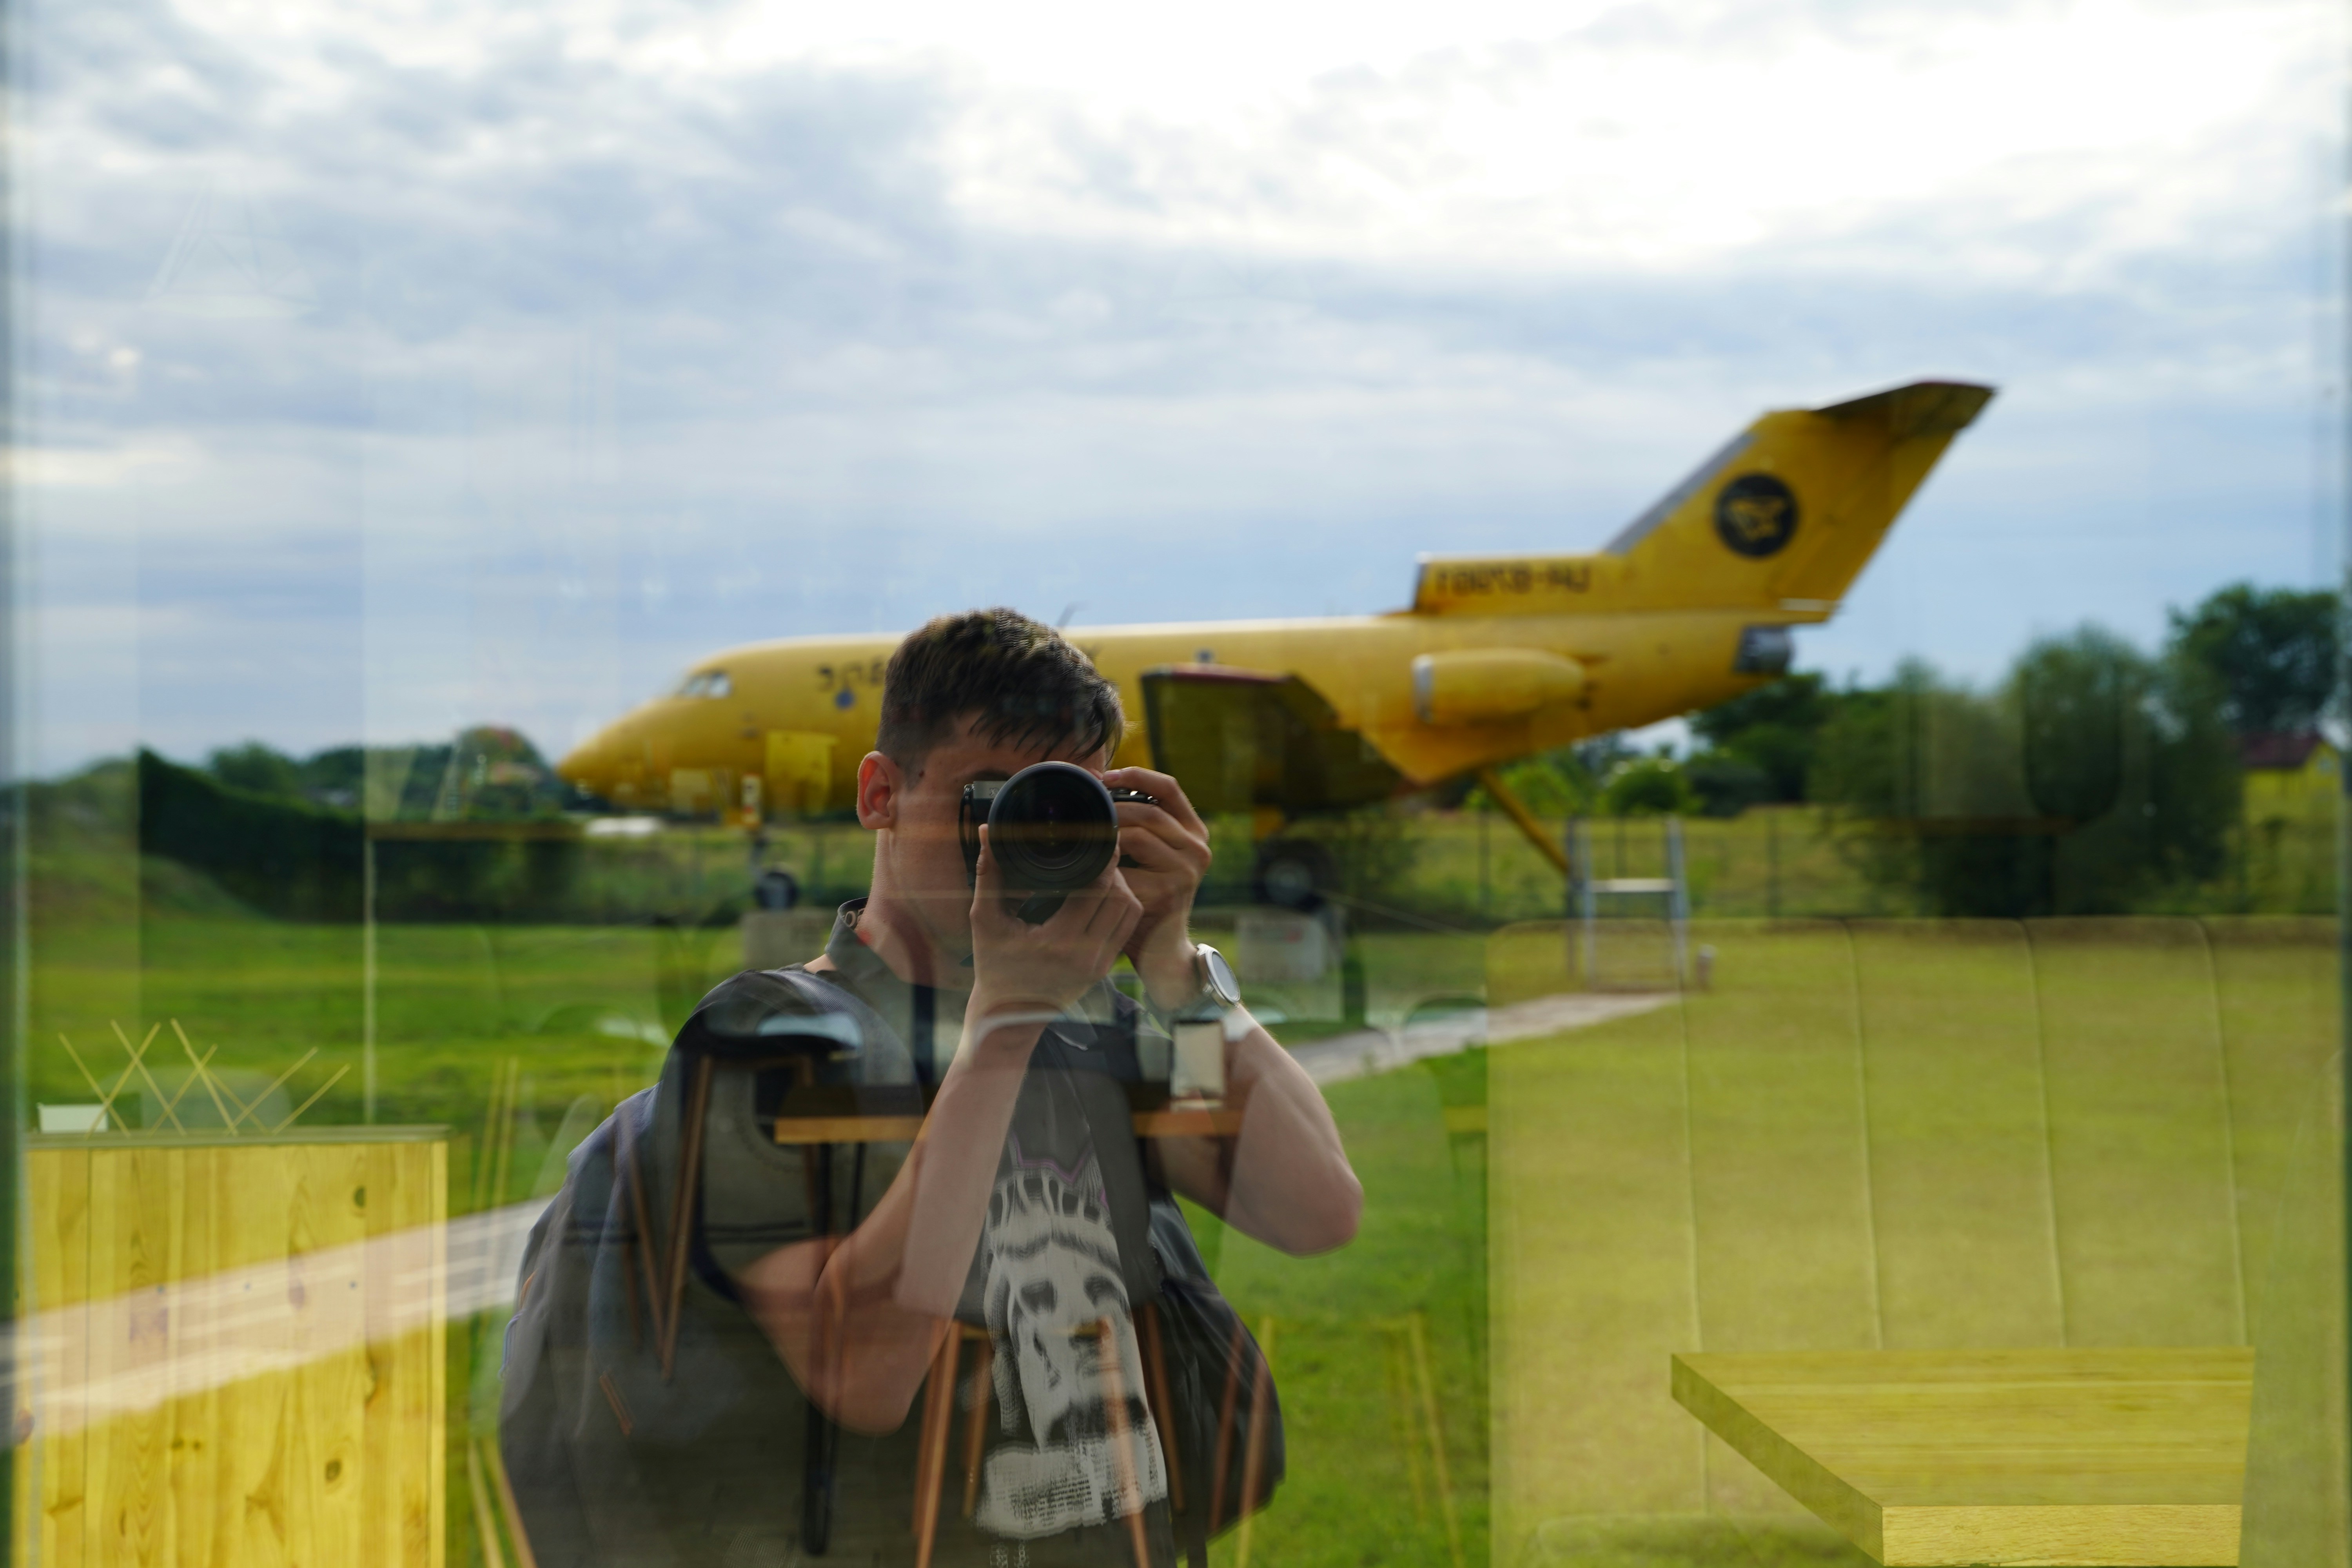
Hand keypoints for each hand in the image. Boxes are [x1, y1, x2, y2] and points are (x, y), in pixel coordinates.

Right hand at [966, 825, 1142, 1030]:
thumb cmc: (993, 966)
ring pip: (1130, 912)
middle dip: (1113, 869)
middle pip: (1120, 897)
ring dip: (1122, 887)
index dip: (1102, 859)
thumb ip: (989, 873)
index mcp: (1058, 941)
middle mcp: (1086, 955)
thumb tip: (987, 831)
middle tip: (1100, 851)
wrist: (1009, 1016)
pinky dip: (1123, 906)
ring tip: (1102, 872)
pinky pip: (1127, 929)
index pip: (1096, 889)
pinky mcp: (1105, 969)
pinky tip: (1107, 893)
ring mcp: (1100, 964)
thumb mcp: (985, 920)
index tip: (1099, 836)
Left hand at [1104, 767, 1211, 1002]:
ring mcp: (1187, 871)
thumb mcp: (1150, 852)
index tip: (1103, 776)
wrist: (1160, 946)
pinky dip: (1104, 867)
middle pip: (1148, 811)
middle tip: (1080, 811)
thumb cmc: (1146, 892)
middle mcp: (1198, 848)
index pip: (1169, 787)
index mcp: (1195, 831)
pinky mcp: (1169, 893)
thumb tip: (1096, 781)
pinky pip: (1128, 869)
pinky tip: (1087, 868)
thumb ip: (1137, 822)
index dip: (1136, 775)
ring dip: (1105, 836)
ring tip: (1081, 839)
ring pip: (1137, 836)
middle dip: (1110, 808)